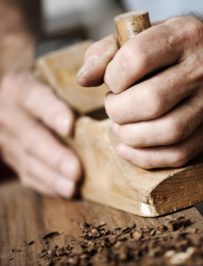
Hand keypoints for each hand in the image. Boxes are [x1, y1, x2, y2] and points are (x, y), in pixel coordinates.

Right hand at [0, 71, 80, 196]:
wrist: (8, 97)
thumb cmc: (39, 83)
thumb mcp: (47, 75)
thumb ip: (68, 83)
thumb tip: (100, 86)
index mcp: (20, 88)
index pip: (37, 100)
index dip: (53, 113)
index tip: (70, 126)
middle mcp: (8, 114)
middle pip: (32, 138)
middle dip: (55, 157)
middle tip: (76, 171)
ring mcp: (6, 139)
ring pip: (28, 161)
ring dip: (51, 177)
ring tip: (72, 187)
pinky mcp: (11, 156)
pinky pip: (25, 173)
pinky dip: (45, 184)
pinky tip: (62, 190)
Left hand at [77, 16, 202, 168]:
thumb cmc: (178, 48)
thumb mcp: (146, 36)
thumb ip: (108, 52)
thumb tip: (83, 79)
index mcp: (185, 35)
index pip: (136, 59)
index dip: (112, 78)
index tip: (112, 84)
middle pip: (151, 102)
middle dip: (119, 112)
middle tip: (114, 109)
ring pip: (167, 132)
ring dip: (132, 137)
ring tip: (121, 129)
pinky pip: (180, 154)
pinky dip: (147, 158)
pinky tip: (129, 150)